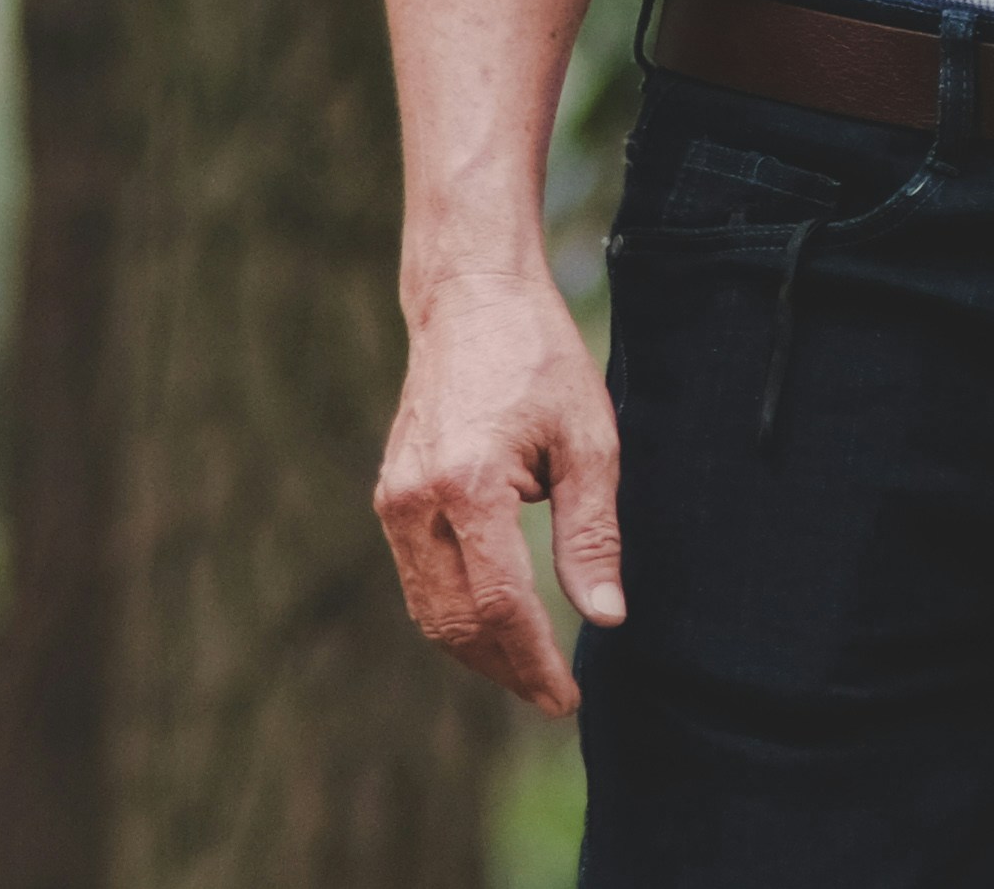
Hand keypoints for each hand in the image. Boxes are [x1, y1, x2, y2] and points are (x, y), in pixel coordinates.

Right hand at [375, 268, 623, 714]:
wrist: (471, 297)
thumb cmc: (539, 358)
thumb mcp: (590, 441)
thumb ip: (592, 534)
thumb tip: (604, 617)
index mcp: (468, 486)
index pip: (500, 606)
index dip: (535, 661)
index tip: (569, 697)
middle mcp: (416, 501)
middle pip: (456, 621)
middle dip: (507, 670)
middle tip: (555, 697)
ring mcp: (393, 500)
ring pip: (429, 610)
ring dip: (478, 652)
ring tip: (531, 674)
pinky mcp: (390, 496)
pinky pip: (419, 579)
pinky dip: (455, 614)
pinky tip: (497, 627)